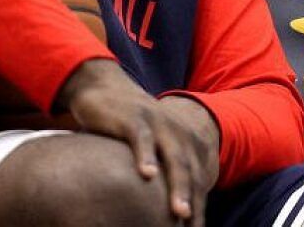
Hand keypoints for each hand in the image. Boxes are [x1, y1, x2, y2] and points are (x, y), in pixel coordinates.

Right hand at [55, 59, 220, 224]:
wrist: (104, 89)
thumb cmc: (128, 129)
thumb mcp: (149, 151)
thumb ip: (160, 175)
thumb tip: (166, 212)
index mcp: (184, 143)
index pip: (196, 180)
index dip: (199, 207)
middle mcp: (178, 133)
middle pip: (190, 172)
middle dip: (195, 201)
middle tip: (194, 226)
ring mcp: (158, 124)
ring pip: (173, 157)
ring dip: (178, 185)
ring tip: (180, 212)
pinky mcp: (135, 118)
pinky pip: (142, 138)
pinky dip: (146, 156)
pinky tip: (147, 175)